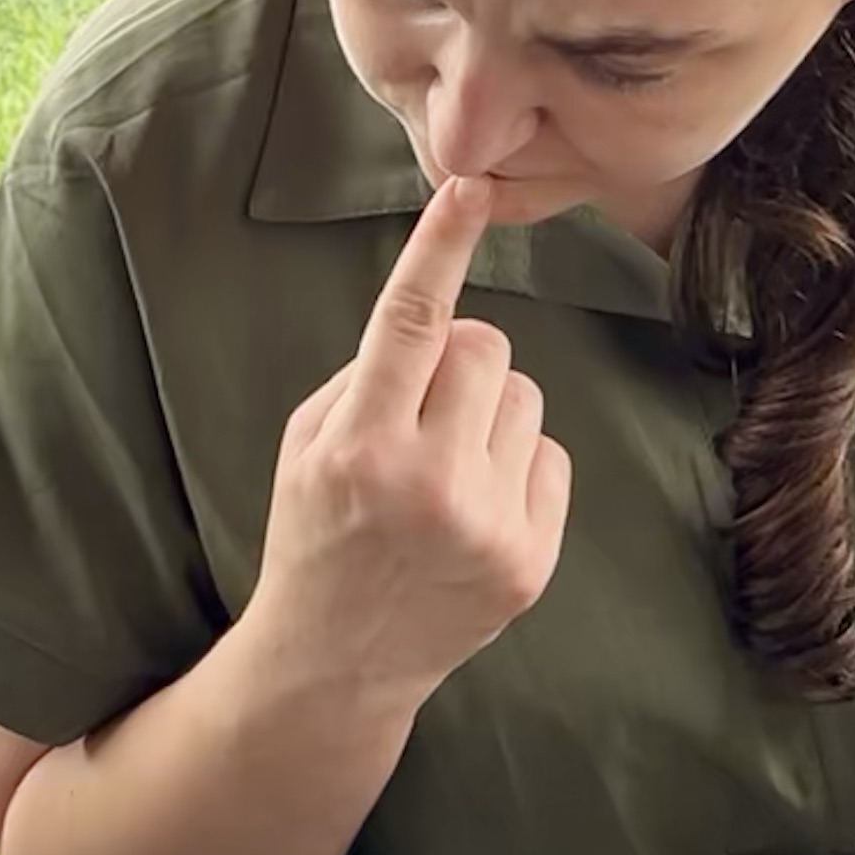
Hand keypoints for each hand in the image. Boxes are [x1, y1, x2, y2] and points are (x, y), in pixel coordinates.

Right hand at [250, 175, 572, 711]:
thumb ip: (371, 377)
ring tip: (443, 469)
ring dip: (487, 413)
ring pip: (525, 396)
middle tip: (418, 413)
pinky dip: (514, 466)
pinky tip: (472, 509)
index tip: (469, 191)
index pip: (410, 322)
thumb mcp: (304, 445)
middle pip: (483, 347)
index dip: (440, 247)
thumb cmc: (314, 535)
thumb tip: (448, 321)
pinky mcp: (530, 559)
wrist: (336, 664)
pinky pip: (549, 455)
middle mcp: (429, 484)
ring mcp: (487, 526)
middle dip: (454, 363)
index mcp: (360, 447)